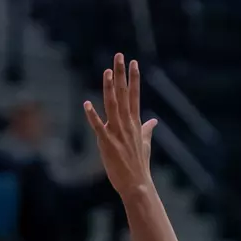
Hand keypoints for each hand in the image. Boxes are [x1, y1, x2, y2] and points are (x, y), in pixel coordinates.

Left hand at [83, 53, 157, 196]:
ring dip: (109, 88)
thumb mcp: (145, 144)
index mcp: (135, 123)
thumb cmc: (139, 165)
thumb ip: (147, 130)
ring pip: (113, 106)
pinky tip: (86, 104)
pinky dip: (93, 116)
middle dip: (122, 74)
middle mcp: (127, 125)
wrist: (136, 185)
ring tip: (107, 71)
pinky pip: (99, 127)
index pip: (135, 96)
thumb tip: (154, 121)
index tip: (133, 62)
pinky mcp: (107, 144)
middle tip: (119, 56)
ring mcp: (117, 133)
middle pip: (125, 95)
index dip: (134, 78)